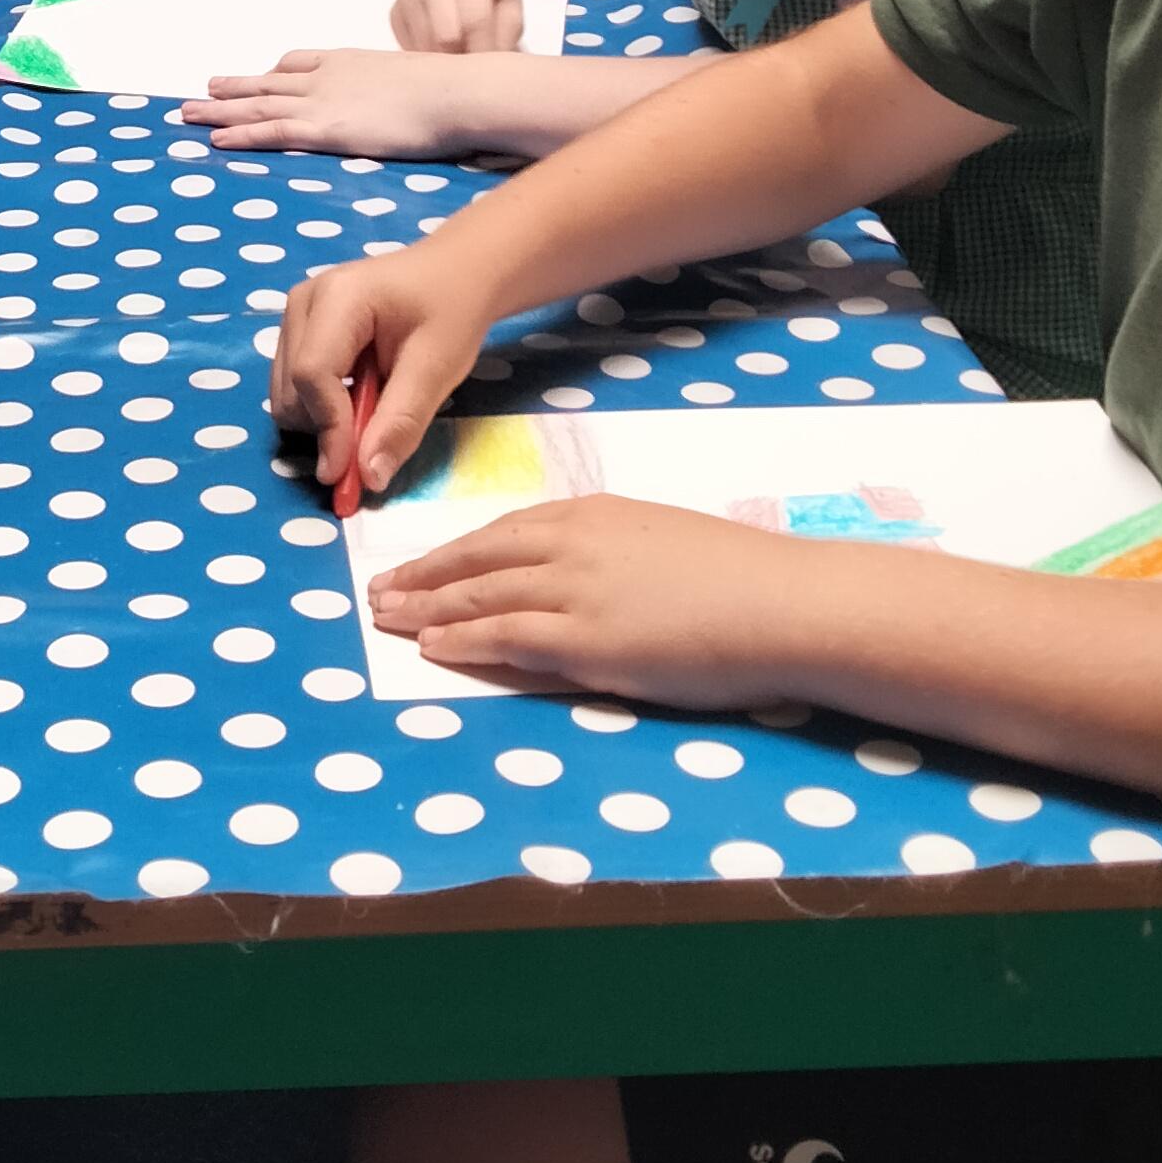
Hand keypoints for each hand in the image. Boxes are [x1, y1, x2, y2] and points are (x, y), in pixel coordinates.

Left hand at [187, 47, 536, 161]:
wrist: (452, 92)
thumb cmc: (446, 89)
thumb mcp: (412, 79)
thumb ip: (396, 88)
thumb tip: (407, 98)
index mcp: (347, 61)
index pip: (299, 63)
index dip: (273, 74)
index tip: (257, 78)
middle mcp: (324, 77)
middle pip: (266, 83)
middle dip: (232, 89)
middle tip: (201, 92)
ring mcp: (320, 101)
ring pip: (257, 105)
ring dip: (219, 109)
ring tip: (188, 113)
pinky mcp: (323, 129)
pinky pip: (270, 132)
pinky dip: (240, 134)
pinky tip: (216, 139)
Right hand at [269, 238, 504, 503]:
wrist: (455, 273)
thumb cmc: (451, 311)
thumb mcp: (438, 367)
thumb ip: (401, 422)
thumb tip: (369, 478)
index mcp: (338, 297)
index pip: (313, 374)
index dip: (329, 429)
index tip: (352, 474)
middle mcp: (303, 301)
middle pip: (291, 390)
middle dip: (327, 427)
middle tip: (378, 432)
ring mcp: (295, 314)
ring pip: (285, 395)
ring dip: (324, 419)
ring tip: (375, 401)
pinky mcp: (298, 330)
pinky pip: (292, 387)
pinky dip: (322, 407)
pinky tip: (360, 391)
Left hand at [367, 493, 809, 706]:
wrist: (782, 602)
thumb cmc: (740, 578)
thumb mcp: (659, 544)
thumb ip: (609, 558)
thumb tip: (574, 582)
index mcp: (592, 515)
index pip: (502, 532)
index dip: (454, 553)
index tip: (422, 564)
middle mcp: (572, 544)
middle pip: (476, 560)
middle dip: (423, 576)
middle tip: (380, 591)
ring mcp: (576, 591)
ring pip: (480, 597)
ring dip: (427, 608)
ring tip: (387, 619)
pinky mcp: (586, 640)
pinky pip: (507, 638)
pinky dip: (464, 641)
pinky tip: (432, 647)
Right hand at [391, 0, 521, 52]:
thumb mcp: (510, 8)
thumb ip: (506, 33)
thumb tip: (490, 64)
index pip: (475, 19)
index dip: (483, 49)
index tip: (489, 66)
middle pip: (443, 35)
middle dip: (460, 56)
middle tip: (471, 62)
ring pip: (423, 46)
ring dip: (442, 60)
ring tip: (457, 54)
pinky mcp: (393, 12)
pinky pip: (407, 49)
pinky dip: (425, 58)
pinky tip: (439, 50)